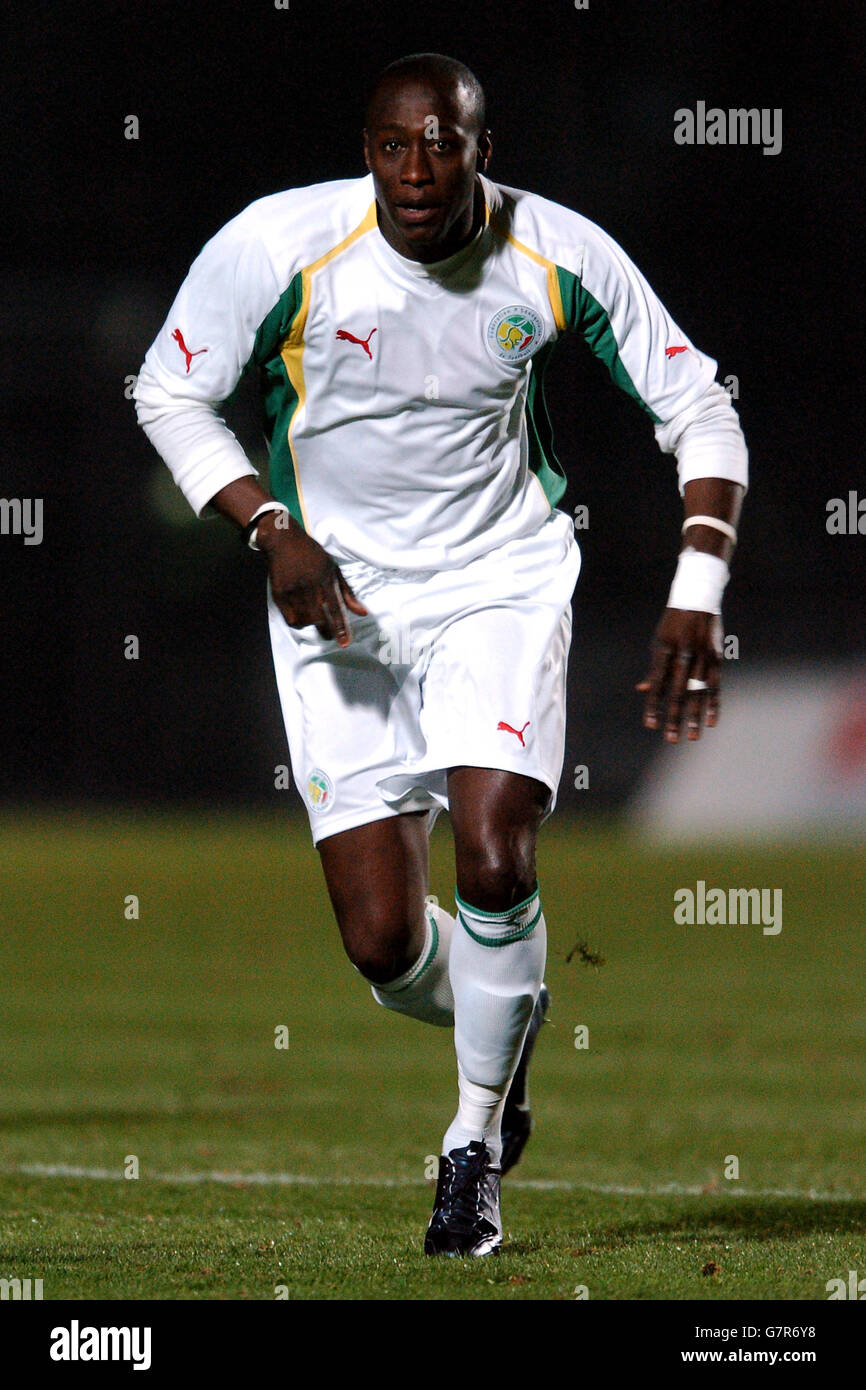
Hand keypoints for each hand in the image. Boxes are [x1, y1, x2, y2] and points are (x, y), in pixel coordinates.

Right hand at [257, 512, 368, 646]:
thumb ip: (347, 592)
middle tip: (330, 636)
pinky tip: (301, 618)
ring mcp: (292, 590)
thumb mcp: (332, 568)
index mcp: (325, 578)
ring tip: (315, 622)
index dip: (340, 627)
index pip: (335, 608)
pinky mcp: (279, 593)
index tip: (344, 642)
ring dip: (311, 625)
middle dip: (326, 631)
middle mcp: (309, 585)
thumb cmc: (311, 553)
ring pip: (304, 620)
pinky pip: (289, 617)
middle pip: (319, 618)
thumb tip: (362, 612)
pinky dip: (297, 622)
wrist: (283, 540)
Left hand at [636, 608, 722, 741]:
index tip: (650, 725)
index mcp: (665, 649)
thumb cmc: (673, 625)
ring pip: (699, 692)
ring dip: (695, 716)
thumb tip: (643, 690)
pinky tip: (712, 721)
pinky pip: (715, 685)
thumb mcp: (659, 642)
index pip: (657, 684)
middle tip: (671, 739)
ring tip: (693, 737)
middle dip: (674, 717)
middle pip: (678, 692)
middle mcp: (684, 654)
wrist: (698, 597)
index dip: (653, 706)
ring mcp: (702, 656)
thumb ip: (654, 668)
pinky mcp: (716, 657)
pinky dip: (714, 703)